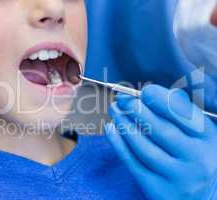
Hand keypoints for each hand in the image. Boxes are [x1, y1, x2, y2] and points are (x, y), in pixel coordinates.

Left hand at [105, 84, 216, 199]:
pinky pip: (133, 163)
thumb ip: (180, 112)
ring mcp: (178, 177)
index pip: (183, 114)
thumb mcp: (197, 134)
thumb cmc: (193, 156)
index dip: (161, 100)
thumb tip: (149, 92)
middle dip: (137, 110)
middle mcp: (197, 158)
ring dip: (124, 125)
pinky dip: (118, 144)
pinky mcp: (158, 190)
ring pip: (144, 147)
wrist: (200, 197)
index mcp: (208, 138)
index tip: (144, 91)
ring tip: (115, 110)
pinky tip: (111, 129)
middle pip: (161, 130)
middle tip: (122, 99)